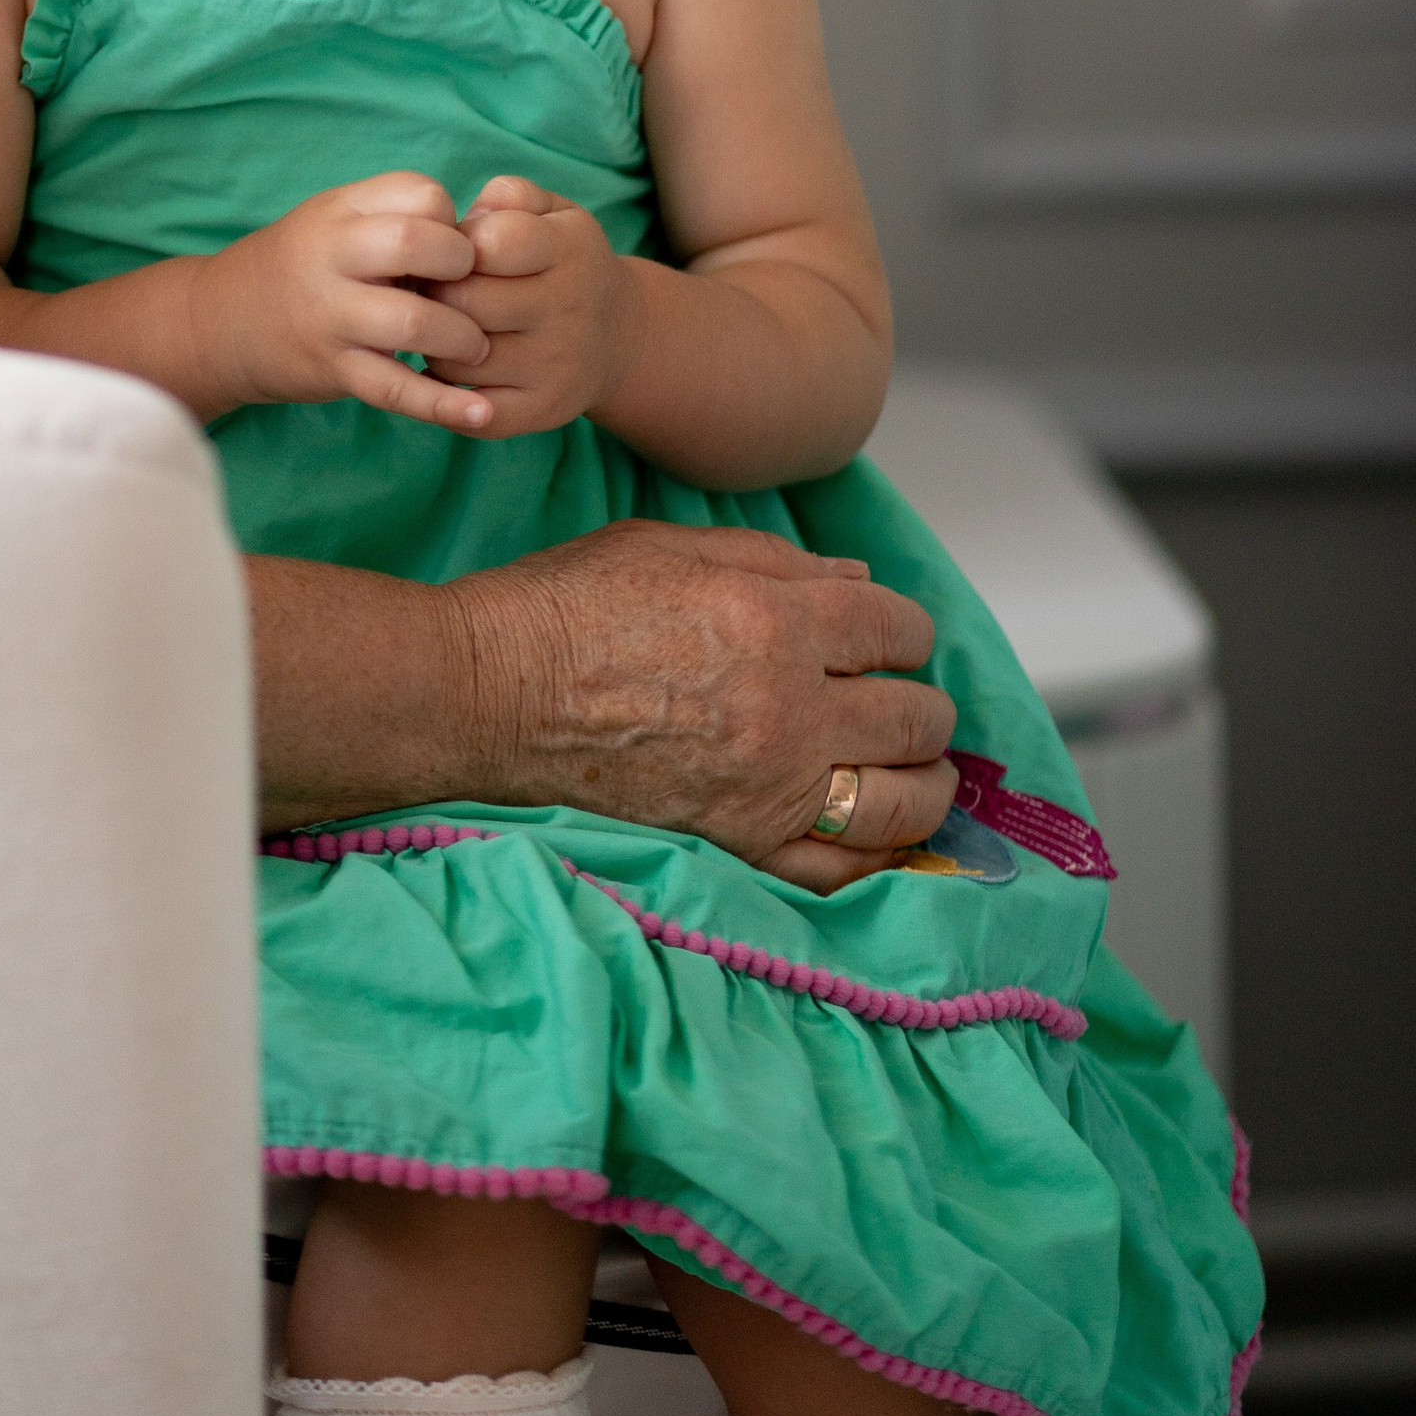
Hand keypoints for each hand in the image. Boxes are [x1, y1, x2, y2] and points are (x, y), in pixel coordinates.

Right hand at [202, 173, 493, 430]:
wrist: (221, 322)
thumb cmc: (303, 265)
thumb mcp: (336, 219)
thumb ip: (396, 217)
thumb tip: (481, 236)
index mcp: (341, 210)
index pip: (421, 193)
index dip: (452, 221)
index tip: (450, 250)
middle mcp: (331, 255)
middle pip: (415, 242)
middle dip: (462, 266)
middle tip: (471, 291)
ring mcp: (330, 315)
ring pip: (411, 321)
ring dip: (462, 337)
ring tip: (474, 347)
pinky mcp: (333, 369)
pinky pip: (395, 388)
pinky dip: (443, 404)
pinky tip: (479, 413)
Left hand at [420, 176, 625, 435]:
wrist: (619, 335)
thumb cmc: (564, 262)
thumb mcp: (553, 212)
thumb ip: (509, 196)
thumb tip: (467, 221)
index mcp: (569, 249)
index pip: (492, 242)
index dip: (456, 245)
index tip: (452, 252)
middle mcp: (569, 309)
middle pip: (466, 302)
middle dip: (435, 293)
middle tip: (433, 291)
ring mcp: (556, 365)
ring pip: (457, 358)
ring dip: (435, 343)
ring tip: (444, 328)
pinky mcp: (543, 410)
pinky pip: (470, 412)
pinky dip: (445, 394)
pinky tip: (451, 368)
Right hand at [447, 514, 957, 873]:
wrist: (488, 695)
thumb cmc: (565, 609)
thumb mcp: (669, 546)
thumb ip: (777, 561)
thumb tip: (859, 581)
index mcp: (772, 616)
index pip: (893, 625)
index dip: (905, 629)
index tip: (894, 637)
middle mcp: (785, 704)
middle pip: (911, 714)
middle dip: (923, 705)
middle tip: (911, 705)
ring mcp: (767, 784)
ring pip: (900, 798)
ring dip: (928, 783)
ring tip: (925, 773)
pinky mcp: (738, 843)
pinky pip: (843, 869)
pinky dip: (882, 857)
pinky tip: (889, 837)